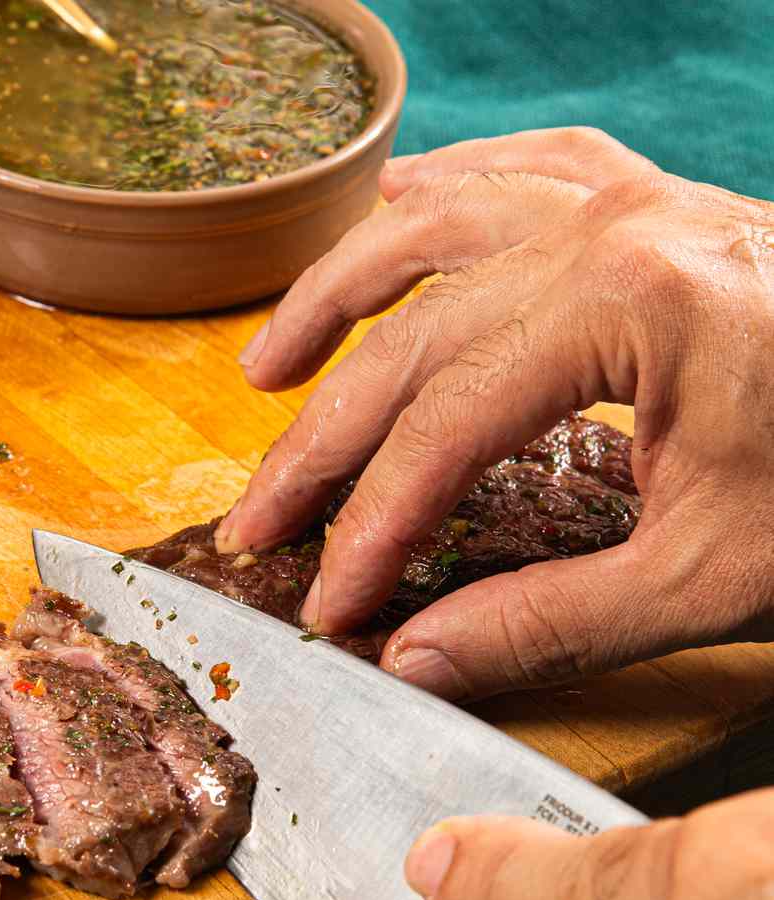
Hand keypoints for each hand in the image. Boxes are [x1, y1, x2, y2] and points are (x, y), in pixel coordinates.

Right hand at [216, 127, 773, 699]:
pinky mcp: (657, 201)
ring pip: (437, 227)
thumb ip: (549, 621)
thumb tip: (414, 660)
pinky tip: (391, 205)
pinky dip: (444, 189)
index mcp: (634, 308)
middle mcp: (614, 231)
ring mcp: (634, 202)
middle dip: (321, 443)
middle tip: (255, 519)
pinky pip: (523, 166)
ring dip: (339, 297)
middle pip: (412, 337)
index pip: (445, 429)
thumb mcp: (715, 576)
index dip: (367, 525)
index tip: (322, 598)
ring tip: (268, 369)